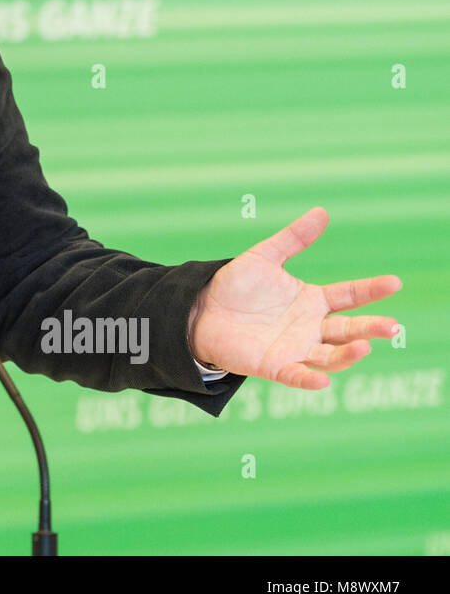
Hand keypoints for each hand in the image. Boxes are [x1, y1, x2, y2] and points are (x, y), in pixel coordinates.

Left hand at [188, 207, 401, 389]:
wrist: (199, 310)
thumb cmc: (235, 286)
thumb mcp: (264, 257)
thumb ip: (293, 238)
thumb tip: (322, 212)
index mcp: (312, 300)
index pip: (349, 295)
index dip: (371, 289)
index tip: (394, 282)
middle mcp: (310, 327)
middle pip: (348, 329)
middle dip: (371, 328)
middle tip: (392, 326)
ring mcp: (294, 348)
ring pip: (330, 356)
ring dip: (348, 354)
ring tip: (364, 346)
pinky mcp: (273, 366)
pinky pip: (296, 376)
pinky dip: (310, 380)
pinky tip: (323, 381)